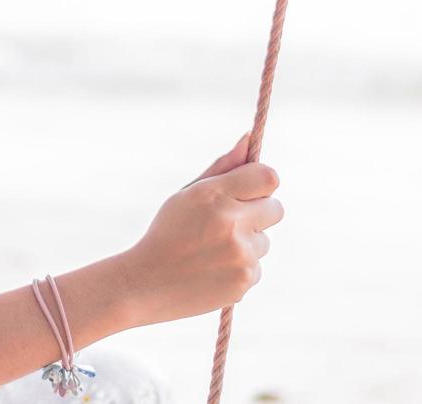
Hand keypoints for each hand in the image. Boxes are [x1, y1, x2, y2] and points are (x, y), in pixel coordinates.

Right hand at [122, 130, 283, 324]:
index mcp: (213, 194)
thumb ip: (223, 167)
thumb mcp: (188, 194)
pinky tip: (212, 270)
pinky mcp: (245, 280)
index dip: (262, 183)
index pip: (268, 177)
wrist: (146, 283)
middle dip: (259, 214)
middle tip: (229, 222)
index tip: (250, 191)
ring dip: (247, 244)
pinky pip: (257, 267)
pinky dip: (240, 269)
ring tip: (211, 251)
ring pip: (264, 242)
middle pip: (276, 209)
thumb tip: (249, 138)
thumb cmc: (168, 232)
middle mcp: (231, 222)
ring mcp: (241, 254)